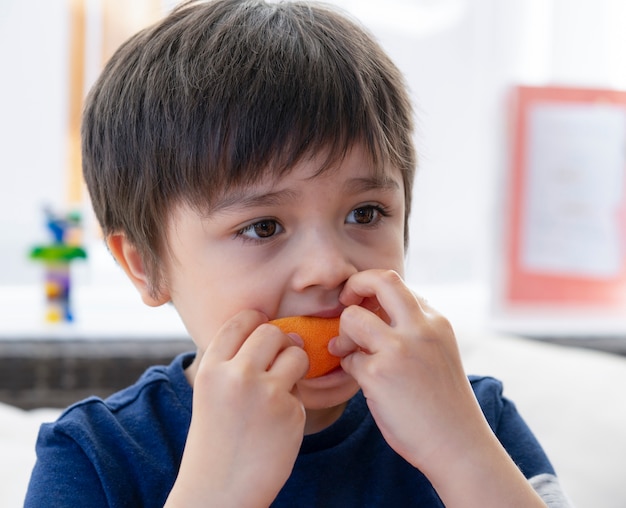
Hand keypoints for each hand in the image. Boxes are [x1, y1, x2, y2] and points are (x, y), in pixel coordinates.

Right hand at [166, 310, 308, 507]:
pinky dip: (293, 402)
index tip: (262, 330)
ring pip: (296, 354)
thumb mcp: (211, 392)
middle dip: (279, 343)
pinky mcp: (291, 413)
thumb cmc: (214, 440)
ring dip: (294, 366)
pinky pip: (302, 391)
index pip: (242, 321)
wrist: (218, 492)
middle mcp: (238, 375)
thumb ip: (234, 361)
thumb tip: (276, 330)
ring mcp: (267, 394)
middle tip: (276, 362)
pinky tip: (276, 425)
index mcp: (212, 369)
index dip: (257, 321)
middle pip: (273, 332)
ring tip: (278, 389)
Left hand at [329, 270, 545, 506]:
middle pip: (380, 280)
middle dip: (354, 284)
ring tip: (350, 352)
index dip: (373, 290)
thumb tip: (373, 313)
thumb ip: (413, 329)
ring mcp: (399, 349)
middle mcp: (420, 328)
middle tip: (345, 302)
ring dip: (344, 334)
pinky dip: (349, 368)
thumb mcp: (438, 353)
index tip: (365, 305)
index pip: (397, 284)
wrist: (459, 445)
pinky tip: (365, 383)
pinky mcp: (379, 374)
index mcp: (436, 322)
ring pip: (351, 317)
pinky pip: (348, 359)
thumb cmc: (444, 403)